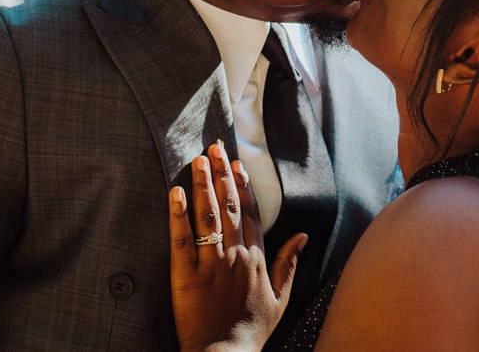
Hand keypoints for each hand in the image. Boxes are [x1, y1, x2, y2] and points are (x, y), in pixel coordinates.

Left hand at [168, 142, 307, 351]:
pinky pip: (181, 240)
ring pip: (208, 217)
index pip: (249, 213)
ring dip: (203, 185)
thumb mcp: (280, 298)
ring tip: (198, 160)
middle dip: (221, 174)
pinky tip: (176, 192)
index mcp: (257, 259)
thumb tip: (302, 236)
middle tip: (214, 148)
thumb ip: (290, 263)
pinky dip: (178, 215)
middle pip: (228, 207)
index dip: (242, 185)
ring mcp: (211, 265)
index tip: (236, 163)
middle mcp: (235, 256)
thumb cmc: (252, 330)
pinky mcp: (186, 277)